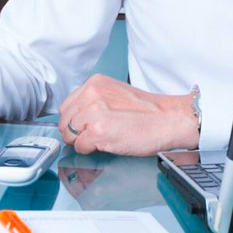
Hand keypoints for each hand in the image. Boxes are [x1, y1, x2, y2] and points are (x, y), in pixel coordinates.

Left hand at [58, 74, 198, 155]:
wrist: (167, 119)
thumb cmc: (147, 111)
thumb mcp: (115, 94)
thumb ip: (95, 100)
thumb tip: (77, 118)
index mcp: (96, 82)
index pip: (68, 105)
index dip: (74, 120)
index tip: (84, 126)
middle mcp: (92, 93)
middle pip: (64, 120)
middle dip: (74, 132)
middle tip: (93, 137)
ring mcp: (93, 112)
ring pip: (68, 134)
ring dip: (81, 141)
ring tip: (101, 140)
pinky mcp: (97, 131)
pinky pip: (80, 147)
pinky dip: (90, 151)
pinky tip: (107, 144)